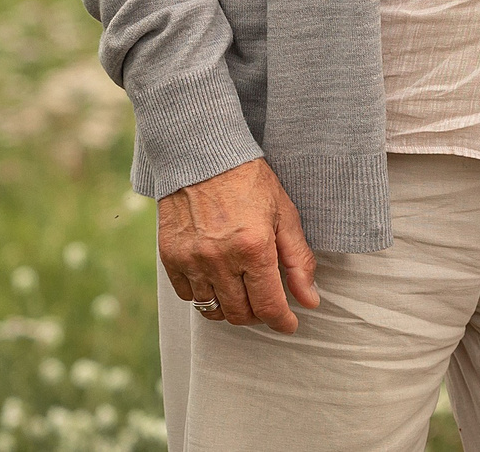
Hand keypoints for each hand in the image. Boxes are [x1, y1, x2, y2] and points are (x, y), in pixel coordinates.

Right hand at [157, 157, 319, 333]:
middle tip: (266, 302)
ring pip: (212, 309)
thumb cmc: (249, 181)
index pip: (268, 306)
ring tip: (241, 291)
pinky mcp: (170, 257)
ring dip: (230, 307)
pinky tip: (216, 278)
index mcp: (253, 248)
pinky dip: (204, 294)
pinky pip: (187, 295)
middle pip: (240, 314)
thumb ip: (299, 260)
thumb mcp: (284, 214)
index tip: (288, 324)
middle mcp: (220, 259)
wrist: (202, 155)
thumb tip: (309, 300)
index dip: (282, 322)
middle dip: (258, 314)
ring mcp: (191, 260)